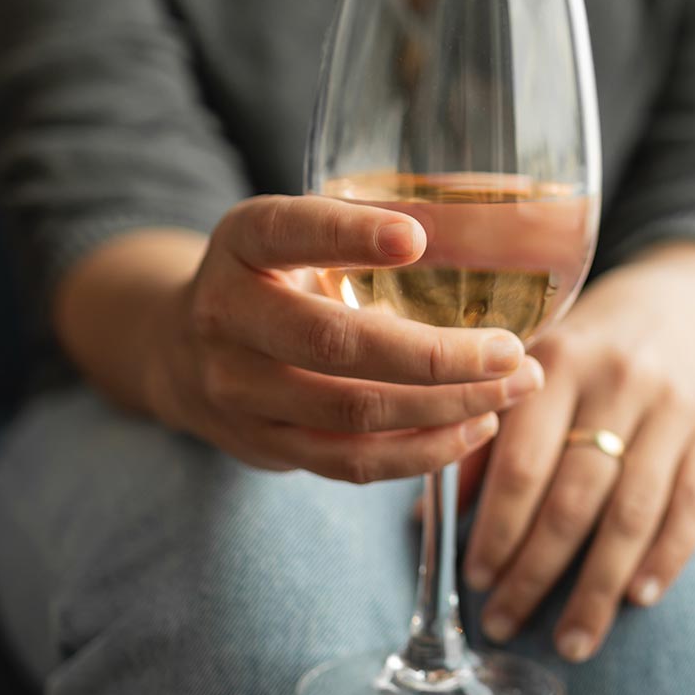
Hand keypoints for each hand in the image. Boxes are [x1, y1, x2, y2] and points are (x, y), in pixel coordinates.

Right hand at [138, 195, 543, 481]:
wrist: (180, 350)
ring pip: (354, 413)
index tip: (415, 237)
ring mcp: (240, 391)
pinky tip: (476, 426)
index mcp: (242, 243)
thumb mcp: (290, 235)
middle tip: (510, 351)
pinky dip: (424, 451)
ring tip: (514, 387)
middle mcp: (228, 316)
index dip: (349, 235)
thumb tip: (480, 232)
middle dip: (436, 354)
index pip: (290, 232)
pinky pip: (353, 462)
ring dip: (447, 406)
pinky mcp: (264, 446)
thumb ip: (358, 231)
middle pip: (336, 345)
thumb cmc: (270, 278)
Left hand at [461, 245, 694, 662]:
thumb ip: (482, 442)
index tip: (477, 580)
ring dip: (599, 587)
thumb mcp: (526, 376)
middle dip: (537, 572)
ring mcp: (676, 404)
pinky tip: (637, 599)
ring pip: (633, 512)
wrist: (672, 306)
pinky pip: (693, 507)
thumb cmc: (579, 357)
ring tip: (572, 640)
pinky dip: (666, 559)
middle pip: (575, 498)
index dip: (497, 530)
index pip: (524, 464)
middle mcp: (619, 378)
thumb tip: (429, 525)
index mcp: (557, 362)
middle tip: (506, 624)